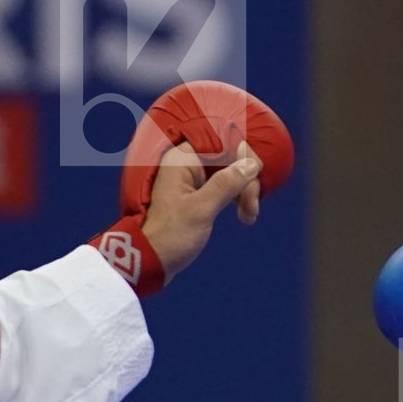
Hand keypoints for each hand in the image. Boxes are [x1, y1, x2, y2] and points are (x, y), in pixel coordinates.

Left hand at [140, 141, 263, 281]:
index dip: (243, 155)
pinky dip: (236, 197)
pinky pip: (224, 185)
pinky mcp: (196, 194)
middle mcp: (186, 163)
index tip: (254, 179)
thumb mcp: (202, 209)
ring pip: (230, 172)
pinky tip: (244, 214)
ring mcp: (191, 179)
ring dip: (244, 191)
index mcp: (181, 159)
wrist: (149, 261)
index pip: (222, 140)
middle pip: (229, 157)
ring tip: (248, 216)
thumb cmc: (171, 235)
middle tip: (251, 209)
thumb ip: (227, 183)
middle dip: (246, 180)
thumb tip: (252, 163)